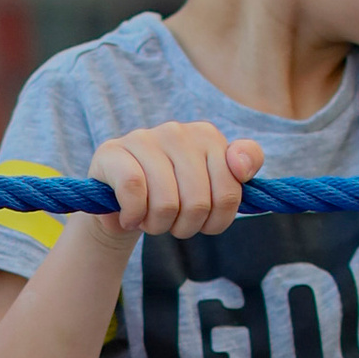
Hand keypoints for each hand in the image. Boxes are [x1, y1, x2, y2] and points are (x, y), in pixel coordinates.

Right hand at [87, 121, 263, 240]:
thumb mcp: (215, 185)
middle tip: (174, 224)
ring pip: (166, 203)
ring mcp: (143, 138)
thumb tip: (242, 167)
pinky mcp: (112, 152)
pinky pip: (134, 192)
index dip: (219, 219)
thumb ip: (246, 164)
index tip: (207, 220)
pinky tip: (131, 218)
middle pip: (198, 203)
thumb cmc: (174, 195)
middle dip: (187, 227)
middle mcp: (177, 131)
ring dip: (159, 226)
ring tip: (152, 220)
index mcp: (207, 136)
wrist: (122, 202)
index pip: (229, 192)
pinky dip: (134, 217)